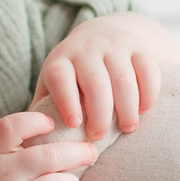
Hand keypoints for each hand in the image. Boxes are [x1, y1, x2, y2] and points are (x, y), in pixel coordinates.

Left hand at [38, 13, 179, 136]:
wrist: (101, 35)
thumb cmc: (73, 74)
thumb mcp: (53, 84)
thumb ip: (44, 110)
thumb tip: (31, 145)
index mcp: (61, 61)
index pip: (60, 77)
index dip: (66, 101)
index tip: (74, 124)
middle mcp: (86, 50)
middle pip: (95, 82)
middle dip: (100, 113)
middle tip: (100, 136)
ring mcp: (114, 46)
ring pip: (123, 78)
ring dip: (127, 108)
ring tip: (127, 128)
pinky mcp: (138, 47)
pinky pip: (148, 70)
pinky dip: (148, 93)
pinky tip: (143, 110)